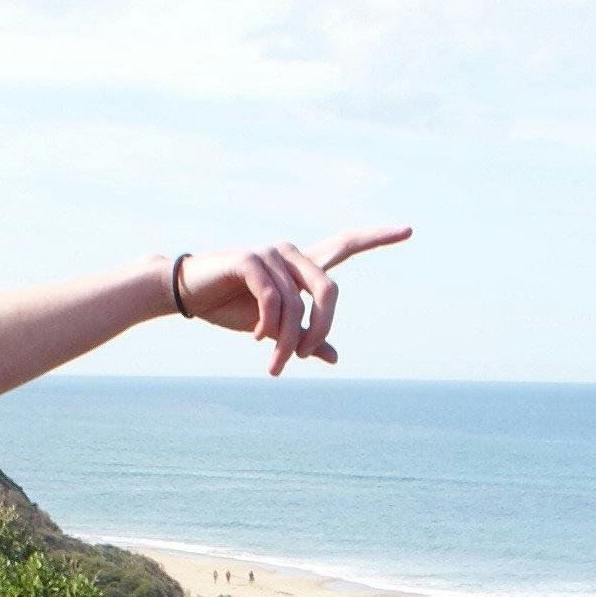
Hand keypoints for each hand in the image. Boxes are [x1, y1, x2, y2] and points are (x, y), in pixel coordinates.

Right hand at [180, 226, 411, 374]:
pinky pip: (273, 298)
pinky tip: (256, 339)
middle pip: (330, 290)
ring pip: (298, 304)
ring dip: (289, 342)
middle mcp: (290, 253)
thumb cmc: (228, 307)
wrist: (187, 295)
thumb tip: (332, 355)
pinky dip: (269, 325)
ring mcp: (270, 253)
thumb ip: (301, 336)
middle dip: (322, 329)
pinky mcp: (249, 259)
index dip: (376, 237)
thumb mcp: (272, 328)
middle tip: (307, 358)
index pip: (345, 245)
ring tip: (275, 365)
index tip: (409, 230)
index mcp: (299, 266)